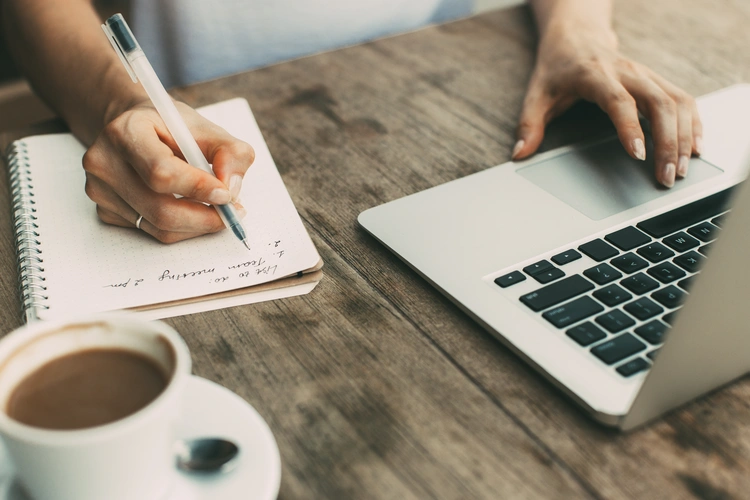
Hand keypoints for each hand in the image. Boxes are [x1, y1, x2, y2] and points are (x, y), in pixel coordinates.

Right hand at [82, 100, 253, 242]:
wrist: (136, 130)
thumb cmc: (172, 129)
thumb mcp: (207, 129)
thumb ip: (231, 153)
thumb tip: (231, 189)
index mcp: (126, 131)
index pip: (161, 172)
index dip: (198, 188)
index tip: (227, 195)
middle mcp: (104, 161)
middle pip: (160, 209)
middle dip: (204, 218)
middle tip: (231, 214)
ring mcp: (100, 190)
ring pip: (159, 227)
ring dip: (196, 225)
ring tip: (216, 209)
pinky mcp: (105, 210)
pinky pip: (151, 232)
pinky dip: (180, 228)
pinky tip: (190, 209)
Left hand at [513, 25, 701, 187]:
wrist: (576, 36)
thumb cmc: (556, 68)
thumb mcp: (536, 94)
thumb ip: (528, 124)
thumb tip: (519, 154)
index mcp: (595, 74)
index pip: (618, 100)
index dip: (630, 127)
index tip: (638, 154)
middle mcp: (627, 71)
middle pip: (658, 102)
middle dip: (667, 141)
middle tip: (666, 176)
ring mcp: (645, 74)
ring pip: (676, 101)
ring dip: (683, 136)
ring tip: (681, 169)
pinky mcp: (657, 80)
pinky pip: (684, 99)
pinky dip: (693, 123)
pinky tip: (695, 147)